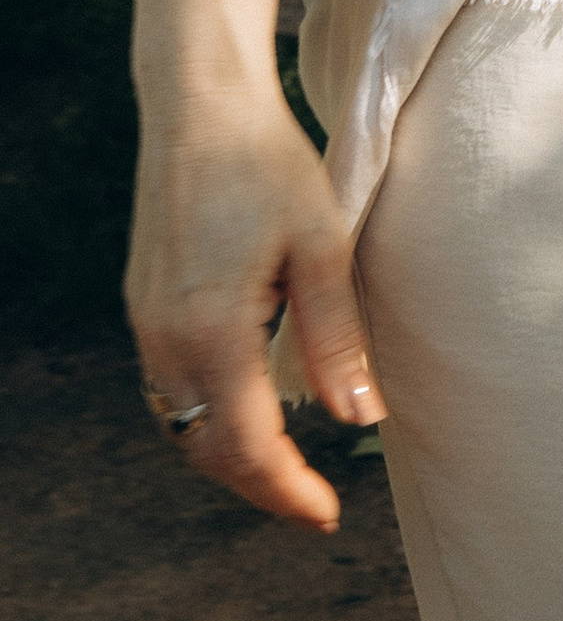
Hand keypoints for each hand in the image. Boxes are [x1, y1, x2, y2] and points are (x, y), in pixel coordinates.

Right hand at [126, 83, 381, 527]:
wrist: (200, 104)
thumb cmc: (268, 164)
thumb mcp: (322, 246)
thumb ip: (336, 338)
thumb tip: (359, 418)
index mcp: (212, 331)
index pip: (247, 447)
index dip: (286, 491)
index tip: (326, 516)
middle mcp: (166, 340)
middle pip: (207, 449)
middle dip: (260, 485)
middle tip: (312, 503)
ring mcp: (147, 324)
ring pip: (184, 424)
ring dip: (230, 455)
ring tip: (285, 467)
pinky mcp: (145, 305)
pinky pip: (172, 388)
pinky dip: (208, 416)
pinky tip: (245, 410)